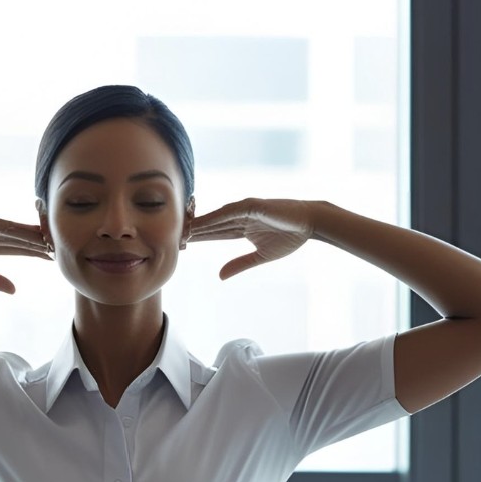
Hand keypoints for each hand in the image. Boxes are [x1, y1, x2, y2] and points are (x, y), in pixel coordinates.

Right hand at [0, 214, 51, 293]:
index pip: (20, 248)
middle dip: (43, 244)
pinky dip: (21, 232)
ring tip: (57, 243)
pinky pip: (5, 227)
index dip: (37, 253)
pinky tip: (36, 237)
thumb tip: (15, 290)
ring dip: (37, 237)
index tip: (54, 258)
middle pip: (24, 238)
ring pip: (19, 231)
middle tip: (64, 249)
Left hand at [189, 199, 315, 279]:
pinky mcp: (252, 205)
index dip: (197, 239)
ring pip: (215, 218)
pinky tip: (199, 224)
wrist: (310, 224)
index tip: (180, 246)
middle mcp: (239, 216)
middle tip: (171, 238)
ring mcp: (244, 209)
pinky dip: (214, 218)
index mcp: (241, 227)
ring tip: (180, 232)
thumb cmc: (289, 236)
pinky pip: (229, 212)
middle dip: (191, 232)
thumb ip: (240, 264)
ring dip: (198, 224)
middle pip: (210, 225)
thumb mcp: (260, 256)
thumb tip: (220, 276)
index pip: (213, 233)